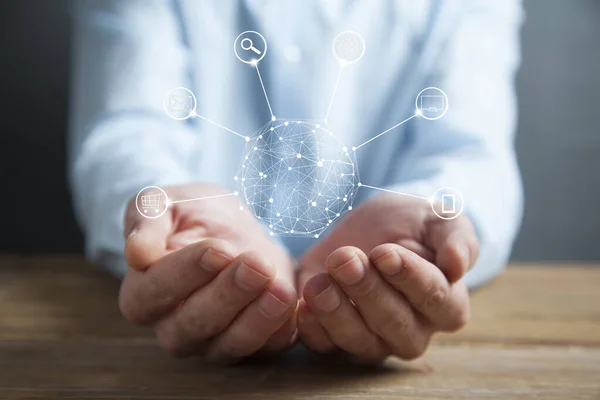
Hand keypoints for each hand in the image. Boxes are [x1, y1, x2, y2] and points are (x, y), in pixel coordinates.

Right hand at [118, 183, 297, 361]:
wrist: (231, 226)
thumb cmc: (190, 214)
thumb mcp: (163, 203)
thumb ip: (146, 220)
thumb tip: (137, 254)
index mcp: (142, 295)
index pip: (153, 294)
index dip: (186, 273)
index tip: (217, 249)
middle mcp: (173, 327)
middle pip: (193, 325)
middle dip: (227, 295)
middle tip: (255, 265)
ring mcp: (213, 341)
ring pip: (230, 344)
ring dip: (257, 319)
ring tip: (280, 289)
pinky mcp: (253, 342)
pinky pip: (266, 347)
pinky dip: (281, 328)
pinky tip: (292, 301)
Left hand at [296, 194, 478, 363]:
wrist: (366, 228)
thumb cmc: (409, 225)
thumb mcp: (435, 218)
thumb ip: (456, 236)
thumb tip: (458, 265)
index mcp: (446, 305)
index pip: (434, 299)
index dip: (409, 277)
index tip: (384, 253)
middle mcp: (412, 331)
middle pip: (394, 323)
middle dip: (367, 290)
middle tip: (345, 259)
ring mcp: (373, 341)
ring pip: (359, 341)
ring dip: (336, 311)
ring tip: (319, 283)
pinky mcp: (336, 339)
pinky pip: (325, 345)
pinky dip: (312, 328)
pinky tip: (302, 303)